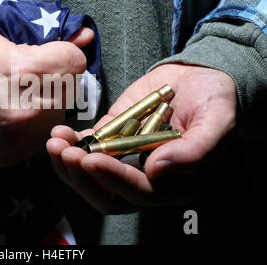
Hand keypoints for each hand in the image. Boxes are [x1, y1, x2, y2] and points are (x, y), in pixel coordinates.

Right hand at [0, 1, 93, 167]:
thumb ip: (46, 26)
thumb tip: (85, 36)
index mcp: (24, 69)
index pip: (77, 63)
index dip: (64, 55)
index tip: (47, 54)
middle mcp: (26, 109)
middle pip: (71, 92)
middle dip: (58, 80)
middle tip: (30, 75)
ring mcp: (17, 138)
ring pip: (58, 117)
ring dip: (48, 104)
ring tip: (19, 94)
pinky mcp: (9, 156)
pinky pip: (39, 139)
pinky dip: (32, 127)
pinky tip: (10, 114)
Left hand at [46, 64, 236, 212]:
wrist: (200, 77)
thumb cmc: (215, 99)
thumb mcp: (217, 120)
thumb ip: (194, 150)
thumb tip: (157, 170)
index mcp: (175, 183)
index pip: (139, 192)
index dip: (114, 179)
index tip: (91, 159)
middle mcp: (147, 178)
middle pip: (107, 194)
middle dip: (82, 176)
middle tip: (64, 153)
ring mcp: (126, 160)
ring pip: (91, 176)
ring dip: (68, 164)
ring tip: (55, 142)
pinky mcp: (112, 140)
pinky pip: (88, 150)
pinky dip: (71, 144)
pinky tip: (60, 133)